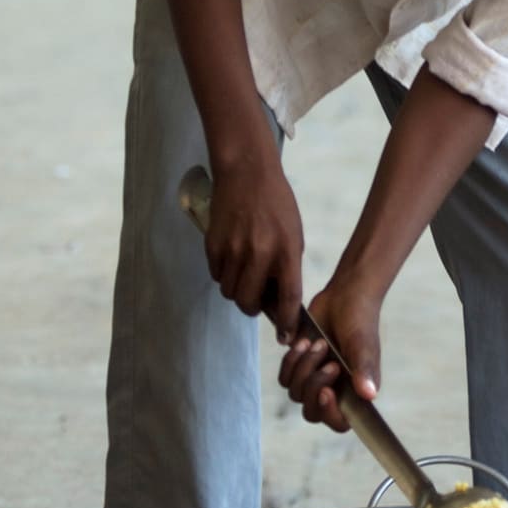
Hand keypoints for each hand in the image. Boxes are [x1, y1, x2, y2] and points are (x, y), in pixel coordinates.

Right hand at [202, 153, 304, 330]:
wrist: (247, 173)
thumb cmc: (276, 204)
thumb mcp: (294, 235)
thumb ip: (287, 268)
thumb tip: (280, 301)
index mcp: (286, 251)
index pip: (288, 298)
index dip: (287, 322)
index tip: (285, 335)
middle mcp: (259, 253)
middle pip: (248, 303)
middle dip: (253, 308)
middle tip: (257, 300)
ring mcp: (233, 249)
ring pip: (229, 292)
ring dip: (237, 290)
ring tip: (245, 273)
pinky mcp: (213, 244)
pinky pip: (217, 275)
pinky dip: (224, 274)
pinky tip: (233, 259)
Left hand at [277, 278, 380, 431]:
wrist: (344, 297)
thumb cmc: (361, 321)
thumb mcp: (363, 344)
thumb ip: (364, 370)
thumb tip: (369, 395)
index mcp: (354, 393)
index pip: (339, 423)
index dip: (330, 414)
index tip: (326, 391)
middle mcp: (335, 391)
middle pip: (312, 412)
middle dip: (313, 386)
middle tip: (328, 361)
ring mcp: (315, 380)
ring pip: (296, 394)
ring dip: (304, 367)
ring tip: (319, 343)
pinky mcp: (300, 367)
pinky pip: (285, 378)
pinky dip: (291, 360)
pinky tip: (304, 341)